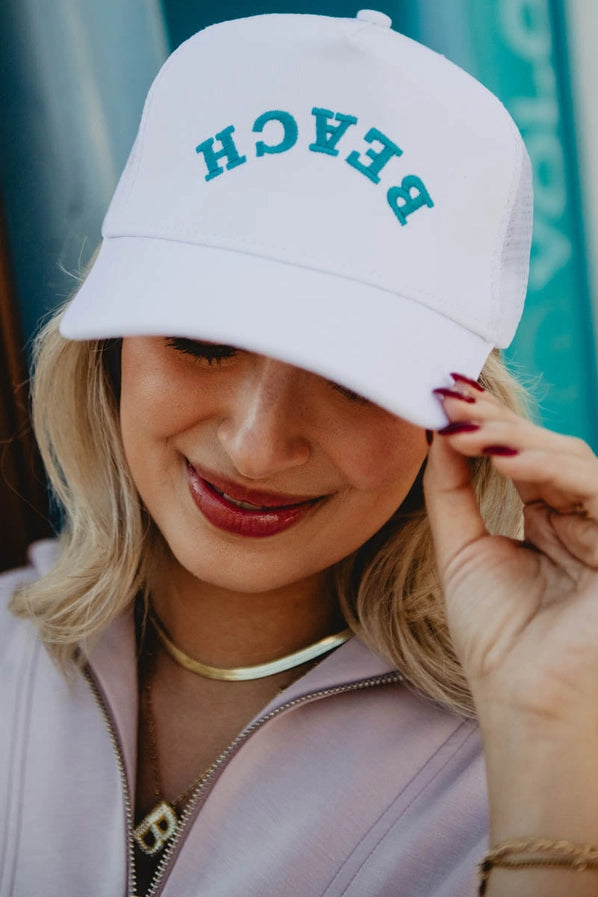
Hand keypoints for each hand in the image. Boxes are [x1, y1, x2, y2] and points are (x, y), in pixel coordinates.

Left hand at [423, 378, 597, 727]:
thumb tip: (440, 432)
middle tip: (449, 400)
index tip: (443, 399)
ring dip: (515, 437)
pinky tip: (502, 457)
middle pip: (547, 449)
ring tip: (463, 428)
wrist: (522, 702)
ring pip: (573, 459)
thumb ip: (453, 490)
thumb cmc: (497, 639)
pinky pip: (594, 488)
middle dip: (495, 421)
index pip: (523, 456)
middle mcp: (583, 520)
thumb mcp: (462, 550)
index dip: (485, 425)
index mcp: (551, 521)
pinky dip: (549, 466)